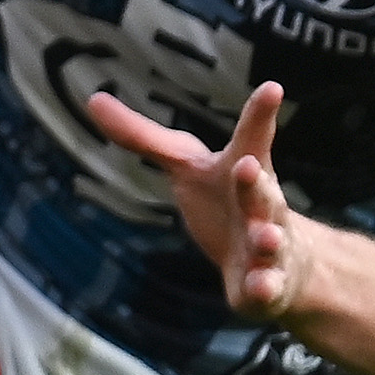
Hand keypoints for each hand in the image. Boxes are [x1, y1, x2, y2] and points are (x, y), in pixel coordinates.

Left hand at [86, 81, 314, 319]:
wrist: (281, 259)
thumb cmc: (226, 199)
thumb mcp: (186, 166)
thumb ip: (143, 136)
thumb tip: (93, 98)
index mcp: (244, 170)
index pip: (251, 137)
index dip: (259, 113)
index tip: (272, 87)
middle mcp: (262, 205)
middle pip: (260, 191)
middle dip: (254, 181)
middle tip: (247, 167)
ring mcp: (268, 246)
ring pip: (271, 241)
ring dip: (268, 238)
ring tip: (265, 236)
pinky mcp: (263, 284)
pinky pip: (265, 287)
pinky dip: (263, 287)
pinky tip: (258, 288)